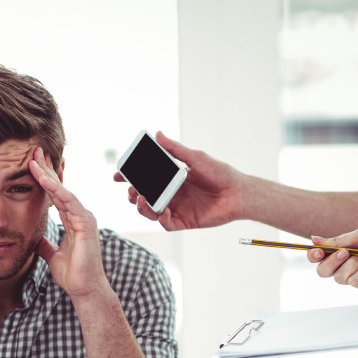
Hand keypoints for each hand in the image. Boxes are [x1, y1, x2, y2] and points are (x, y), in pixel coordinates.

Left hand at [30, 147, 106, 298]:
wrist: (85, 290)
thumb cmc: (73, 275)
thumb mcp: (52, 256)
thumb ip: (45, 244)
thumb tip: (34, 239)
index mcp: (73, 220)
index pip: (56, 195)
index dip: (44, 179)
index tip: (31, 165)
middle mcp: (80, 215)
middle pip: (60, 187)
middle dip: (47, 169)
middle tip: (33, 151)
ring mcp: (84, 218)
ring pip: (63, 190)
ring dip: (48, 174)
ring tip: (34, 160)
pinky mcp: (86, 223)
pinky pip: (69, 201)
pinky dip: (56, 189)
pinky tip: (45, 179)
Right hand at [114, 131, 245, 230]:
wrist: (238, 193)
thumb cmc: (220, 173)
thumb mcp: (195, 158)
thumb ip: (174, 149)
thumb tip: (158, 134)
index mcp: (170, 178)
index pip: (145, 178)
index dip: (129, 177)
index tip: (118, 175)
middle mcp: (170, 194)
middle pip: (143, 196)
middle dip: (131, 193)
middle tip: (130, 190)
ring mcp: (175, 208)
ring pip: (150, 211)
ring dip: (141, 207)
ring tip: (140, 199)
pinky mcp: (183, 221)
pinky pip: (166, 223)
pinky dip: (160, 218)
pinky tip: (163, 211)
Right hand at [308, 223, 357, 289]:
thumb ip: (335, 241)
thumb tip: (313, 239)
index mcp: (340, 249)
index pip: (317, 257)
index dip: (313, 256)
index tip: (319, 252)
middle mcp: (344, 263)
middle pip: (322, 271)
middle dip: (331, 263)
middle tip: (346, 253)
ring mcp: (353, 274)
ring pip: (338, 278)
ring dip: (351, 266)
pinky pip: (353, 282)